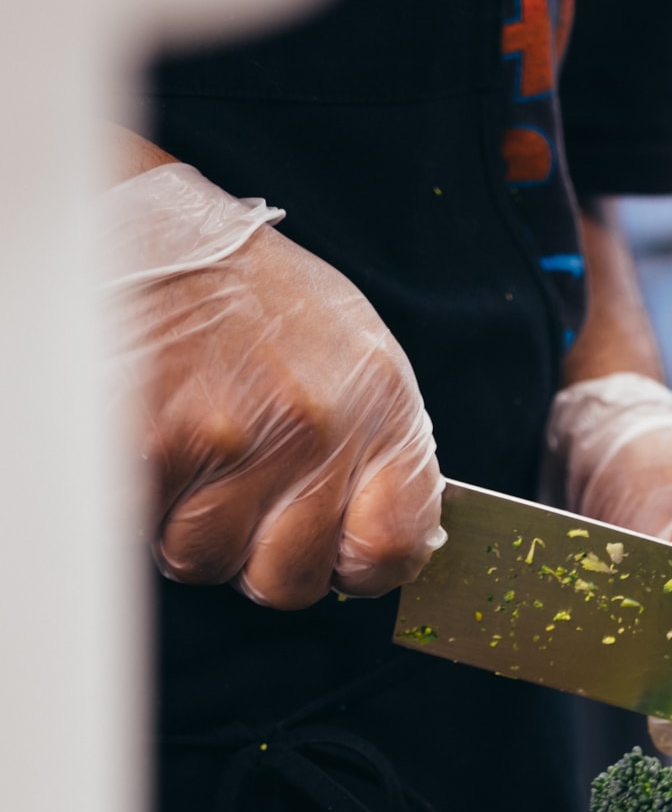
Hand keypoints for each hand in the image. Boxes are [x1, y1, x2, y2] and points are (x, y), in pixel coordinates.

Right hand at [120, 216, 443, 609]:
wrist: (149, 232)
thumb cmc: (249, 297)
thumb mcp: (353, 356)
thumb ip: (376, 452)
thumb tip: (382, 543)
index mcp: (379, 404)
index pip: (395, 546)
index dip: (357, 566)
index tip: (334, 552)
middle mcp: (315, 425)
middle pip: (287, 580)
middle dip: (252, 554)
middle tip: (233, 492)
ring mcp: (232, 439)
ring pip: (204, 560)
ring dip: (184, 525)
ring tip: (185, 452)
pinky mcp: (153, 445)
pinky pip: (143, 526)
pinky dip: (137, 502)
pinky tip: (148, 448)